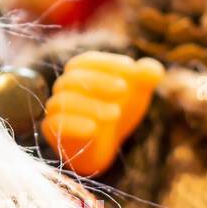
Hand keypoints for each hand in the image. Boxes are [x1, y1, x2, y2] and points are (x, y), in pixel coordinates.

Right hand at [42, 52, 163, 176]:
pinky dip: (74, 125)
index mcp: (80, 73)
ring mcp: (56, 109)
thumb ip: (146, 78)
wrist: (103, 146)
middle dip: (99, 82)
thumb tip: (153, 69)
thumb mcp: (136, 94)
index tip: (130, 68)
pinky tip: (94, 128)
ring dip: (90, 105)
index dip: (107, 62)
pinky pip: (55, 123)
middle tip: (123, 89)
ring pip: (63, 101)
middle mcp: (64, 88)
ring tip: (115, 113)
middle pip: (72, 78)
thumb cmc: (116, 112)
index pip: (86, 61)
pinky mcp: (52, 130)